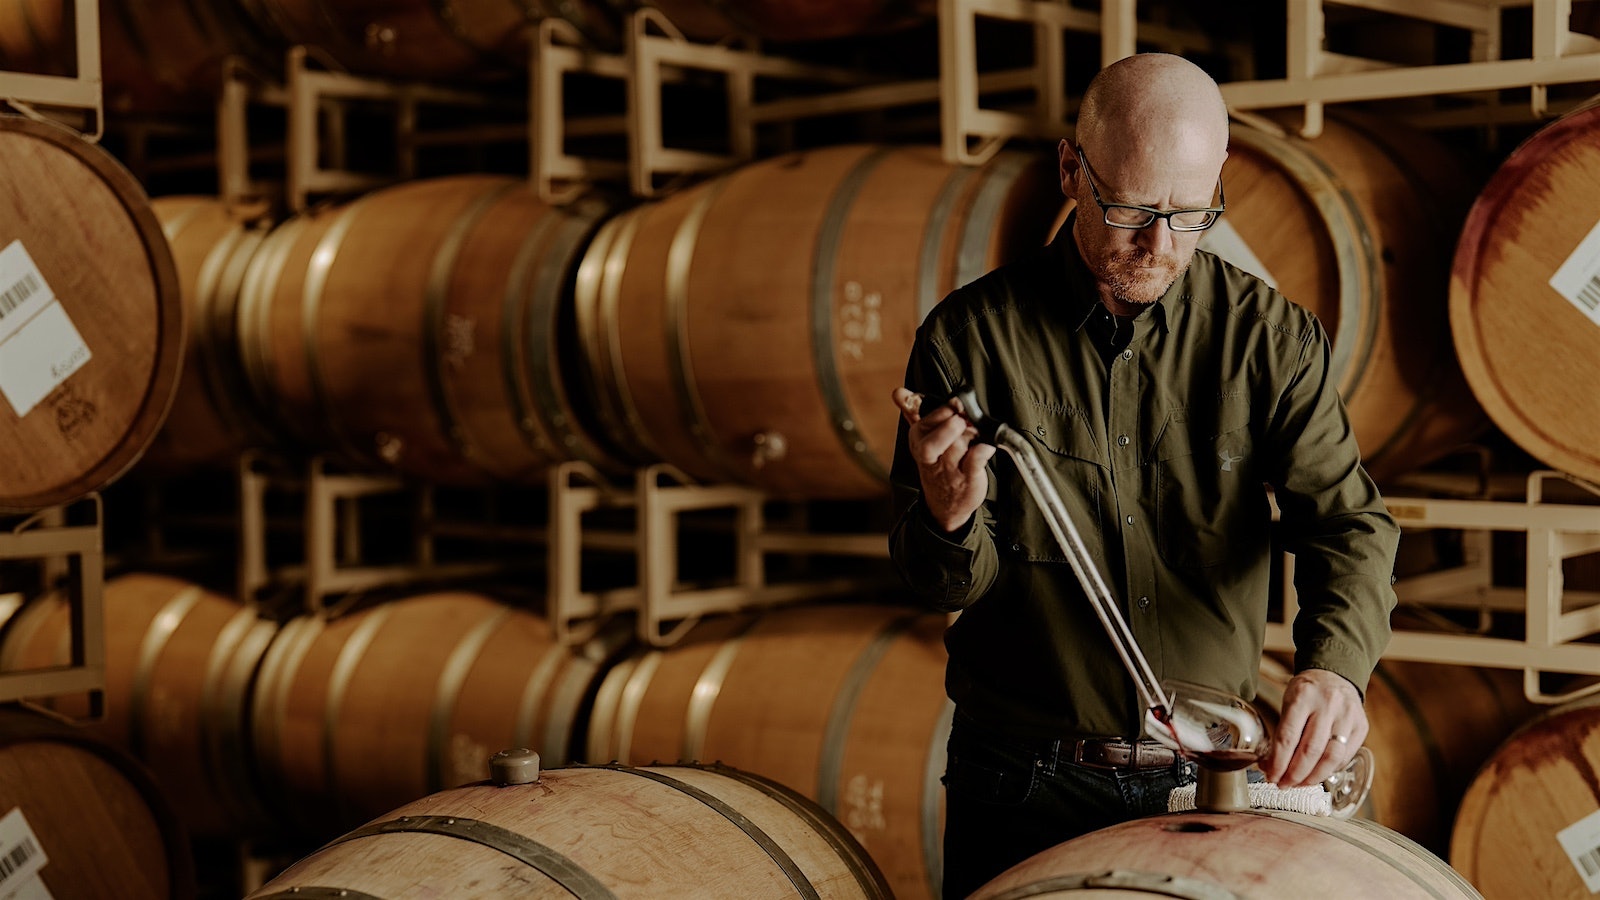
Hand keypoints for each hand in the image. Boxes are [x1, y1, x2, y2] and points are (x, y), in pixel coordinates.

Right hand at [893, 387, 995, 532]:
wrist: (945, 503)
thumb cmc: (936, 464)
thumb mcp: (921, 439)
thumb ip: (913, 412)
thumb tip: (897, 392)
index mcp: (918, 441)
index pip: (925, 422)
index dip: (943, 411)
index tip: (955, 405)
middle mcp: (931, 456)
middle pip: (938, 437)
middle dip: (952, 425)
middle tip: (963, 420)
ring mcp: (949, 469)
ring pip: (957, 446)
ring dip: (970, 435)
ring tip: (976, 433)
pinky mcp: (968, 478)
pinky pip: (975, 461)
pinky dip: (983, 450)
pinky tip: (987, 446)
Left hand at [1259, 668, 1367, 788]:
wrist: (1335, 675)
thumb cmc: (1307, 692)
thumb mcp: (1289, 702)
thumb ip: (1282, 732)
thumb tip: (1270, 766)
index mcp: (1303, 697)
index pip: (1288, 737)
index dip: (1279, 762)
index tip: (1271, 776)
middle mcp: (1328, 706)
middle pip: (1311, 750)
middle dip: (1295, 774)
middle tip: (1284, 785)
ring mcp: (1347, 716)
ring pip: (1332, 757)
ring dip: (1314, 777)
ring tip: (1300, 784)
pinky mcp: (1361, 726)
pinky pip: (1346, 756)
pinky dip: (1330, 770)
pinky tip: (1318, 773)